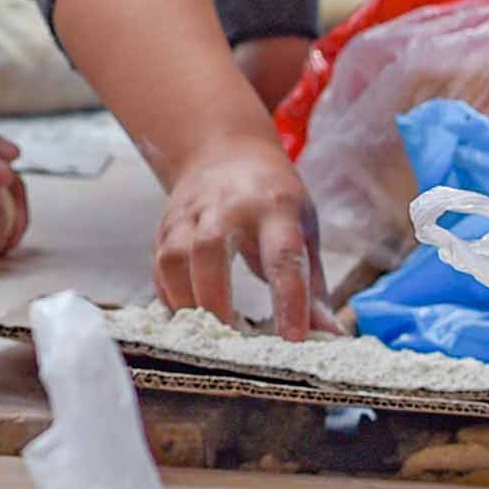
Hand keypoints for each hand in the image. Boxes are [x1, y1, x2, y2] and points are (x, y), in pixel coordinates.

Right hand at [150, 131, 323, 338]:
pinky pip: (158, 265)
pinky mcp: (166, 225)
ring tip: (206, 333)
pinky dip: (169, 295)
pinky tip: (186, 316)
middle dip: (217, 298)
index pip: (283, 256)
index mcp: (274, 207)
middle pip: (211, 249)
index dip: (289, 299)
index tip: (294, 338)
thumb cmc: (273, 197)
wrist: (225, 151)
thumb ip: (312, 285)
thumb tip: (330, 336)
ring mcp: (190, 213)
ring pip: (175, 257)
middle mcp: (227, 206)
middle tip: (232, 338)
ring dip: (188, 300)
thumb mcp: (304, 229)